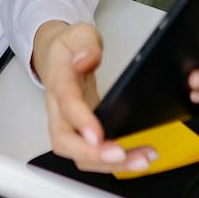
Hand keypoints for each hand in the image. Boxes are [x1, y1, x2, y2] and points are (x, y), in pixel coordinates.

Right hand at [33, 21, 152, 172]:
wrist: (57, 57)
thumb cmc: (69, 48)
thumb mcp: (79, 33)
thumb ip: (85, 43)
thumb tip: (85, 59)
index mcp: (58, 80)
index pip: (66, 103)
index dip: (80, 121)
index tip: (97, 135)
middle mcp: (59, 108)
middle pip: (65, 141)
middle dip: (92, 154)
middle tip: (120, 154)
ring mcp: (68, 124)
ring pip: (79, 155)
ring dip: (108, 164)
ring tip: (141, 159)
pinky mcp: (80, 133)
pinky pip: (92, 154)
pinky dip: (113, 162)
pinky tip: (136, 157)